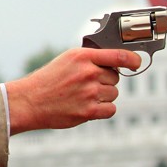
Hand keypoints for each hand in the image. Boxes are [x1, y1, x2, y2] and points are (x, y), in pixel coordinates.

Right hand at [5, 47, 139, 134]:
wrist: (30, 101)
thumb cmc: (48, 80)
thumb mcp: (67, 60)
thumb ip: (90, 59)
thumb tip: (116, 63)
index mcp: (83, 56)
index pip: (118, 56)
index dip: (133, 60)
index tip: (137, 63)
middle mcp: (88, 72)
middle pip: (115, 77)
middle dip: (105, 81)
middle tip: (87, 84)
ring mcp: (89, 92)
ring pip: (113, 93)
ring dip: (103, 96)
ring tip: (83, 95)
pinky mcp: (88, 111)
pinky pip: (111, 109)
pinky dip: (104, 109)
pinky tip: (89, 106)